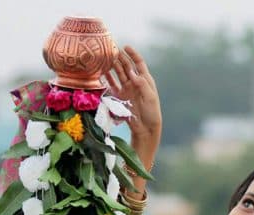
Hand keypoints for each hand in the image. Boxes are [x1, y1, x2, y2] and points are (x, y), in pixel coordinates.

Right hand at [104, 46, 160, 160]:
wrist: (145, 128)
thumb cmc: (151, 113)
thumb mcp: (150, 97)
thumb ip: (142, 84)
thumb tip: (131, 72)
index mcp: (145, 81)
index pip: (139, 64)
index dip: (133, 54)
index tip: (126, 47)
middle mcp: (135, 83)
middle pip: (126, 66)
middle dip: (119, 57)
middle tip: (111, 49)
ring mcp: (126, 89)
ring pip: (118, 74)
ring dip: (112, 66)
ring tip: (105, 57)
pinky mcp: (118, 97)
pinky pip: (111, 85)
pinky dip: (107, 78)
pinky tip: (101, 71)